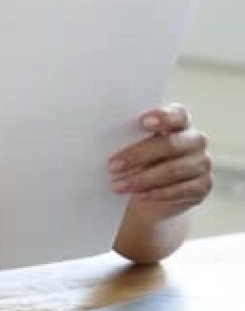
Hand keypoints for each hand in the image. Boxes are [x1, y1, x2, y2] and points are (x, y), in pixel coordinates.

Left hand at [108, 103, 211, 222]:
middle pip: (170, 144)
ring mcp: (201, 163)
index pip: (177, 114)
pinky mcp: (202, 187)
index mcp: (179, 121)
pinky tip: (137, 195)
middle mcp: (194, 139)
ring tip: (118, 184)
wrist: (152, 190)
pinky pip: (180, 190)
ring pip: (173, 170)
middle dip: (138, 155)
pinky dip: (156, 193)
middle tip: (113, 165)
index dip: (162, 117)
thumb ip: (130, 135)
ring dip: (142, 179)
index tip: (141, 123)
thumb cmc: (139, 157)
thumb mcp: (134, 143)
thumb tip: (107, 137)